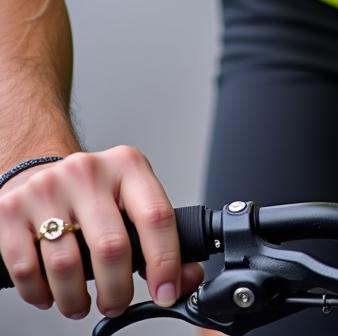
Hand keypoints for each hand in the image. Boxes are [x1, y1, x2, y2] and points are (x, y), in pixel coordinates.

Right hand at [0, 147, 203, 318]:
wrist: (41, 174)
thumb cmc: (94, 193)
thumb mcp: (133, 199)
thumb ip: (163, 237)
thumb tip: (187, 277)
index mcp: (127, 165)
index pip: (156, 216)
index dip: (165, 262)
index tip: (165, 292)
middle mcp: (88, 172)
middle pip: (111, 247)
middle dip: (118, 291)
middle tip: (117, 304)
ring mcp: (46, 189)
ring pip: (67, 265)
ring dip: (76, 300)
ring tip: (81, 303)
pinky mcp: (10, 212)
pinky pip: (27, 271)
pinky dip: (41, 295)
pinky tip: (51, 293)